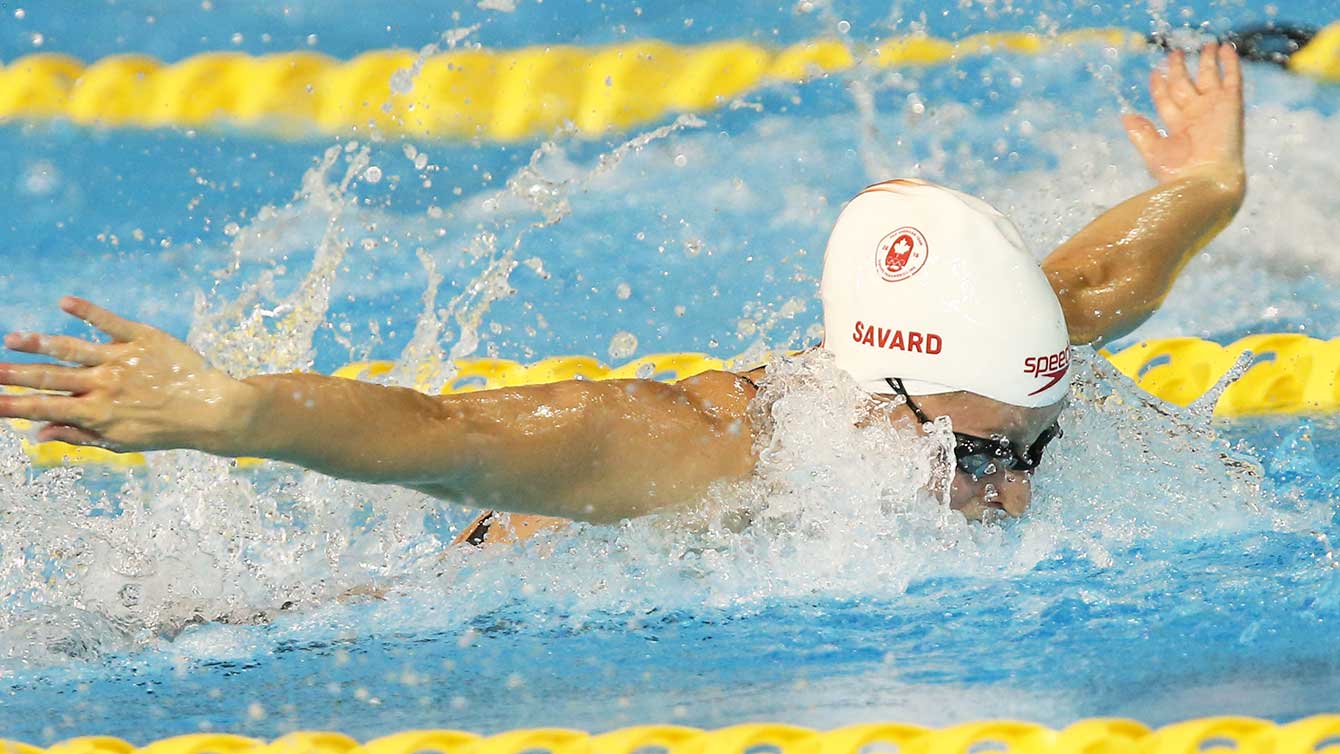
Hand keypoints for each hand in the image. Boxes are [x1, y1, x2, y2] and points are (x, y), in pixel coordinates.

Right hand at [0, 297, 252, 453]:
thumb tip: (38, 433)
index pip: (44, 408)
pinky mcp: (143, 339)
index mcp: (97, 413)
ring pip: (72, 348)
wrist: (213, 411)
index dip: (12, 405)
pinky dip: (87, 311)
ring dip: (39, 343)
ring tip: (13, 339)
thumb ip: (79, 436)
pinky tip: (64, 302)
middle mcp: (105, 385)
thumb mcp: (121, 442)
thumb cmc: (165, 429)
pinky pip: (110, 322)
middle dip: (15, 374)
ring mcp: (122, 360)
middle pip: (50, 377)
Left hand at [1123, 43, 1244, 191]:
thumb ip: (1141, 133)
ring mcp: (1213, 108)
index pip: (1166, 98)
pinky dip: (1229, 64)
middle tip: (1174, 54)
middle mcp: (1195, 115)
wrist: (1206, 181)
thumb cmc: (1178, 173)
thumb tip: (1126, 116)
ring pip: (1208, 78)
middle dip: (1178, 69)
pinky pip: (1231, 79)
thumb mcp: (1153, 152)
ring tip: (1207, 44)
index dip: (1159, 85)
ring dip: (1207, 61)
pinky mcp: (1231, 105)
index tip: (1153, 72)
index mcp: (1177, 126)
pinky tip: (1226, 49)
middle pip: (1184, 85)